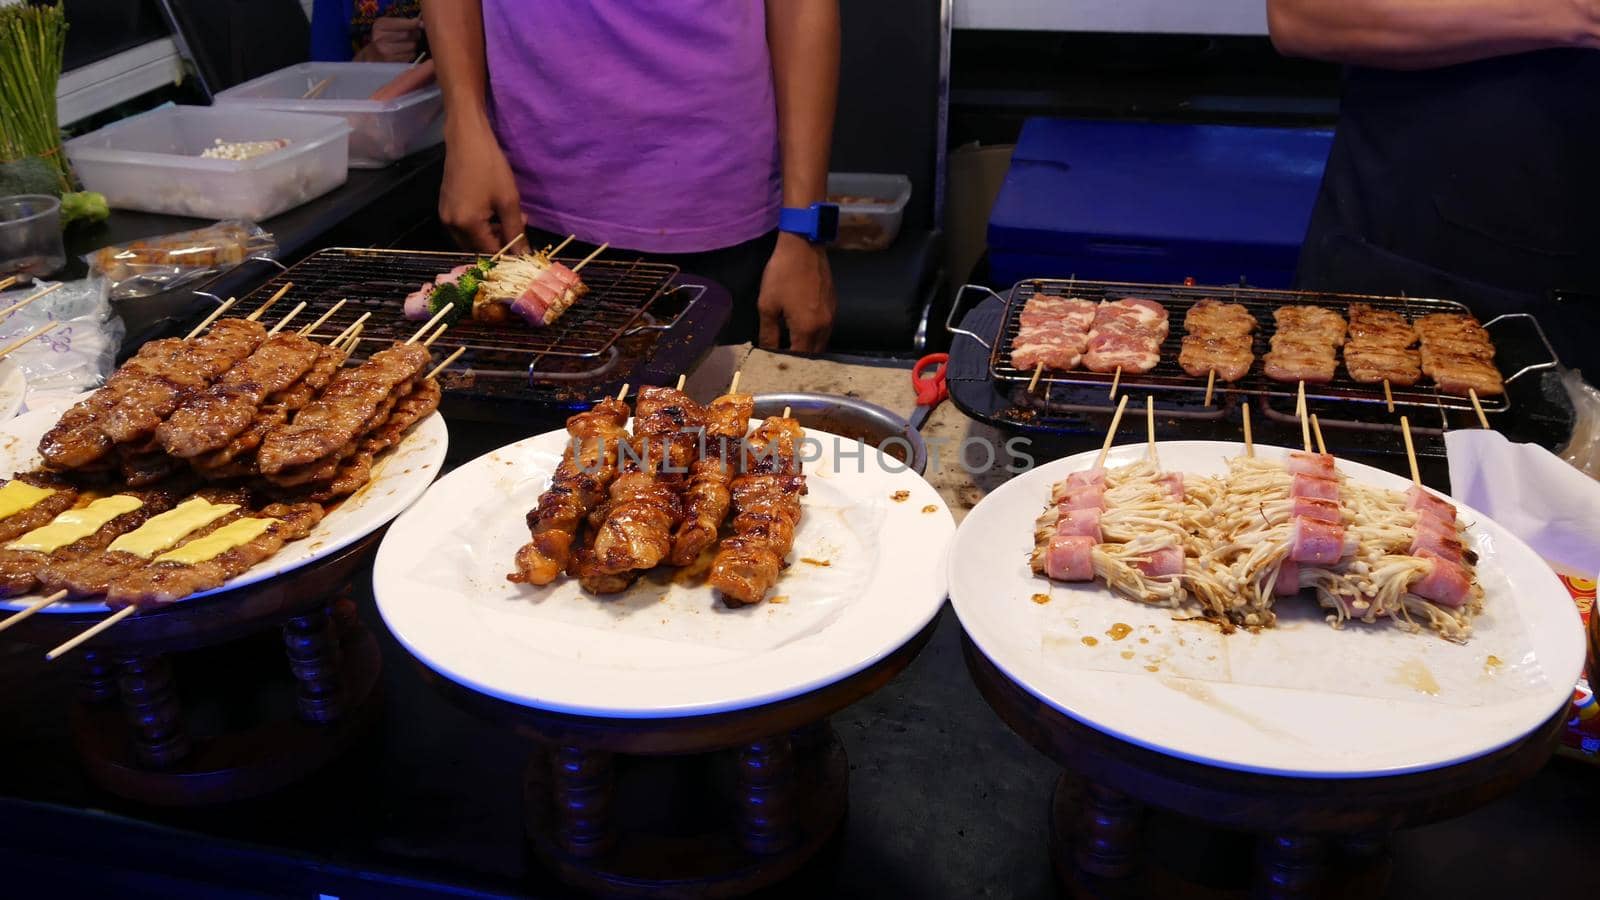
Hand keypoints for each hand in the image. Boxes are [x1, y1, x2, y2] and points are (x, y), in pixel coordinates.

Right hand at [357, 16, 422, 62]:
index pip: (402, 23)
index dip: (414, 24)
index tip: (420, 24)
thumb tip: (421, 23)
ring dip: (413, 45)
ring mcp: (385, 50)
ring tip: (407, 44)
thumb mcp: (388, 26)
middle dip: (415, 34)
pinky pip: (410, 55)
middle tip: (415, 35)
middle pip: (408, 34)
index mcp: (380, 25)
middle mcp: (380, 37)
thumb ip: (404, 23)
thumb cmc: (384, 38)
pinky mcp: (391, 61)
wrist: (371, 55)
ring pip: (411, 45)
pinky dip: (410, 53)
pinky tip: (404, 52)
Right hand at [439, 119, 525, 252]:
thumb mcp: (508, 200)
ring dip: (492, 234)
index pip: (488, 252)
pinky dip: (481, 225)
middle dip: (500, 242)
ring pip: (471, 238)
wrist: (467, 138)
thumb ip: (515, 231)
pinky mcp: (445, 207)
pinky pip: (464, 226)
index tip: (524, 245)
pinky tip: (494, 211)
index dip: (508, 252)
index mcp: (465, 225)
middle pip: (478, 248)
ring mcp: (445, 216)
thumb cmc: (489, 166)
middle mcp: (450, 225)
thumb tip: (523, 254)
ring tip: (510, 216)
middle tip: (519, 226)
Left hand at [757, 232, 834, 351]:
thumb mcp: (768, 304)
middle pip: (814, 354)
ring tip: (792, 347)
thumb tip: (768, 350)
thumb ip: (769, 332)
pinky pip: (826, 330)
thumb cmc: (782, 274)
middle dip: (800, 360)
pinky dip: (815, 336)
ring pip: (822, 343)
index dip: (786, 363)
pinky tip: (803, 331)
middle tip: (783, 359)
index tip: (774, 363)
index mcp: (807, 329)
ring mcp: (832, 316)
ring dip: (809, 349)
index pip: (799, 357)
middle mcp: (824, 327)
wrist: (804, 246)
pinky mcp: (834, 306)